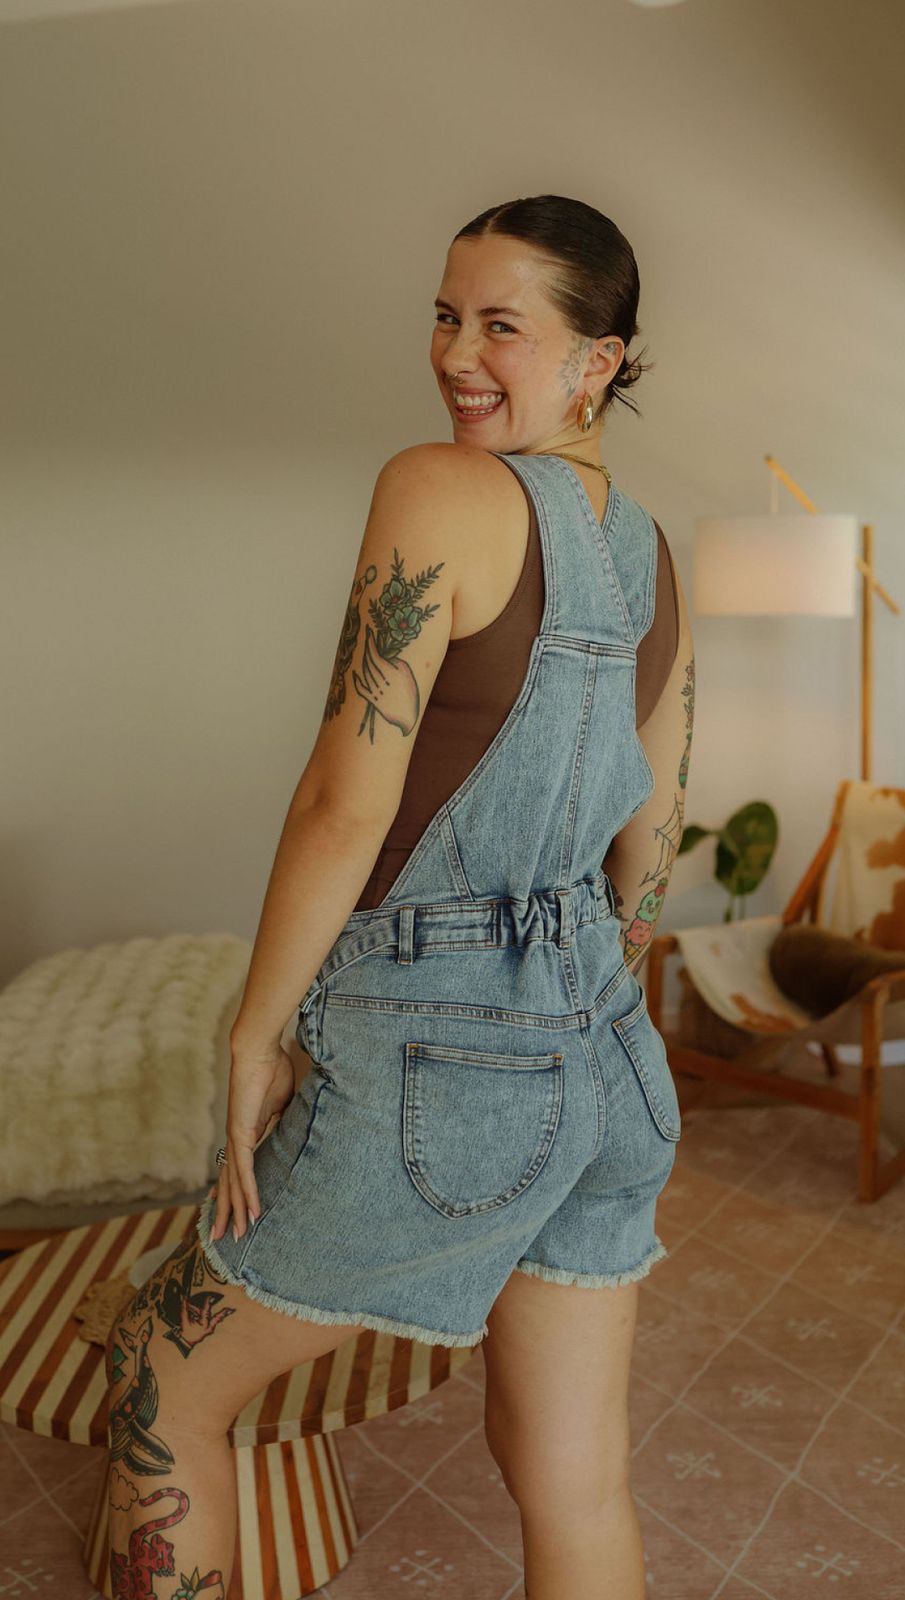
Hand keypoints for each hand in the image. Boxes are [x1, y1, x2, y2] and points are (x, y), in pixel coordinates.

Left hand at [209, 1044, 295, 1243]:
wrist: (259, 1051)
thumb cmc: (271, 1069)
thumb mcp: (284, 1103)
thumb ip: (285, 1120)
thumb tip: (296, 1131)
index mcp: (246, 1132)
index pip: (237, 1169)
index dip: (234, 1191)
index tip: (232, 1211)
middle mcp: (236, 1139)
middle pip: (229, 1183)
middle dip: (227, 1211)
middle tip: (223, 1238)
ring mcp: (236, 1138)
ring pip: (234, 1182)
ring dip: (236, 1210)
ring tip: (236, 1234)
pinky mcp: (241, 1133)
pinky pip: (245, 1169)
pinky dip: (248, 1191)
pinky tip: (250, 1209)